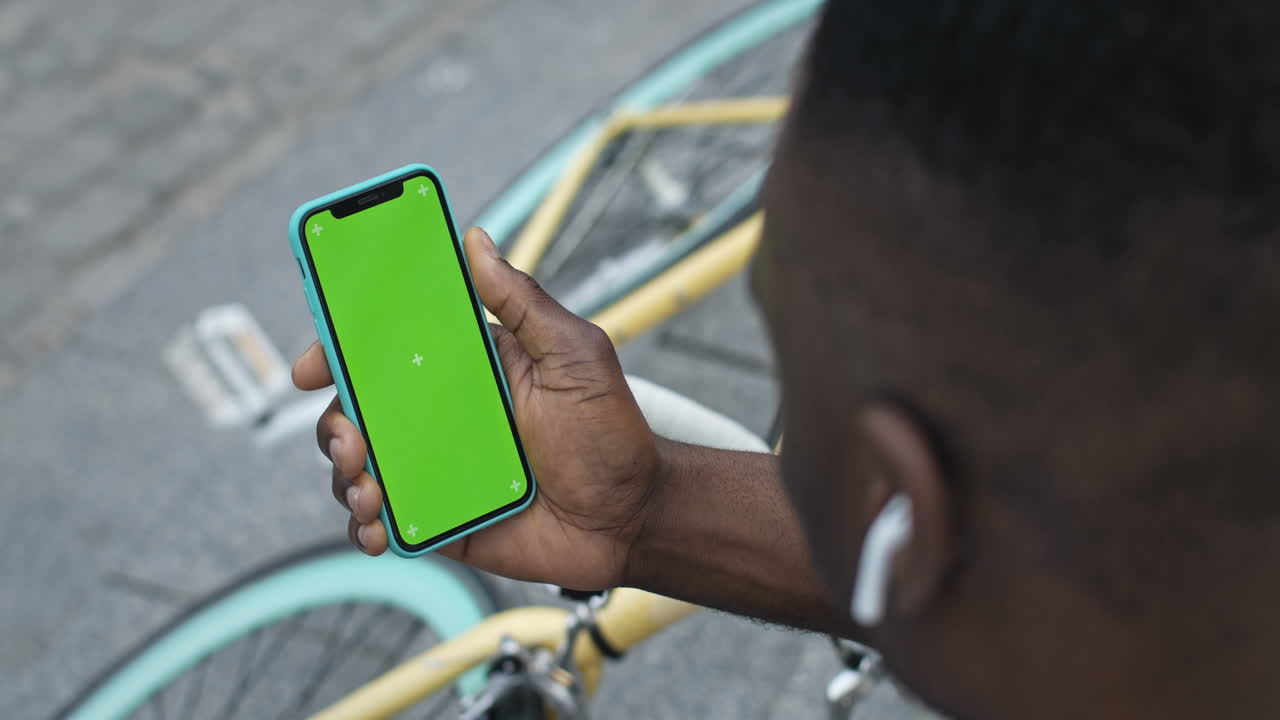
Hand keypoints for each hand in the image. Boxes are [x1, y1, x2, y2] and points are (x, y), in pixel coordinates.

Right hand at [292, 227, 661, 589]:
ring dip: (346, 476)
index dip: (339, 350)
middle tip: (350, 437)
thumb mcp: (575, 356)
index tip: (312, 363)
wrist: (633, 517)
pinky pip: (383, 522)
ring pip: (360, 467)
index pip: (387, 349)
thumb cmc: (611, 433)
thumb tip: (476, 239)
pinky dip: (365, 526)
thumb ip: (522, 302)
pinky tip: (377, 527)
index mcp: (466, 369)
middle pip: (358, 409)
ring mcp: (437, 469)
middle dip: (335, 422)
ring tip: (370, 488)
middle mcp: (441, 416)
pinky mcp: (441, 520)